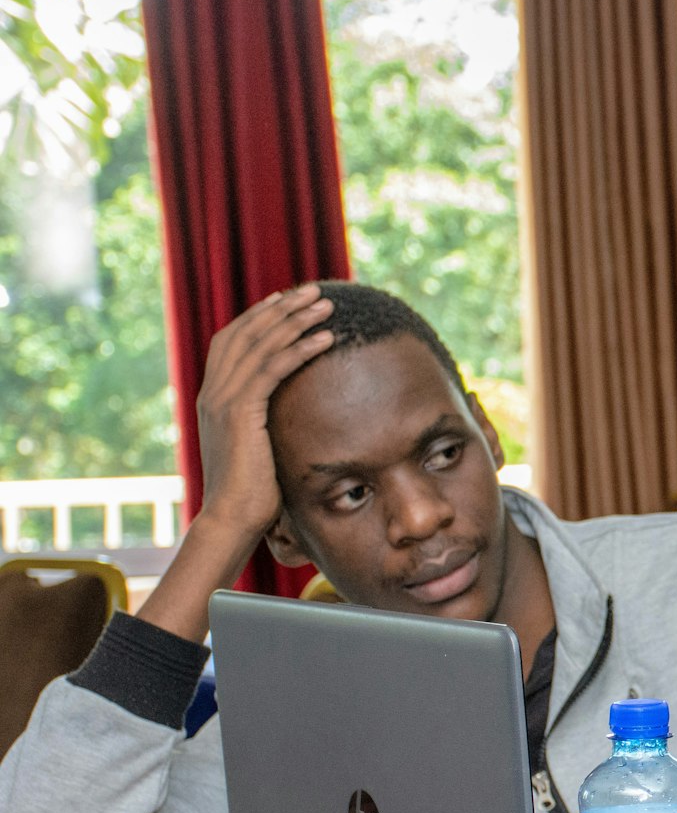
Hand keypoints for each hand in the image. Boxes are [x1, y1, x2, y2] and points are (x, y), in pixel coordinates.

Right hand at [194, 285, 334, 538]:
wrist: (231, 520)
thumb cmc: (253, 493)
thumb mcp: (260, 447)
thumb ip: (267, 422)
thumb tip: (297, 413)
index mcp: (214, 397)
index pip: (233, 341)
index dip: (259, 316)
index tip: (287, 300)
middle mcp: (213, 392)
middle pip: (246, 333)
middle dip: (282, 308)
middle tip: (314, 291)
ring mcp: (222, 401)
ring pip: (260, 345)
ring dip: (295, 321)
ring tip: (326, 305)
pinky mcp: (239, 414)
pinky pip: (272, 371)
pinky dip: (299, 350)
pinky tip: (325, 339)